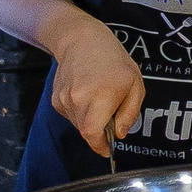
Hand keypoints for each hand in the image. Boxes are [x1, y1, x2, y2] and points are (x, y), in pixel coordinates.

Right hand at [43, 16, 144, 158]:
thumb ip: (130, 113)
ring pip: (78, 124)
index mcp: (101, 96)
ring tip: (99, 98)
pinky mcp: (55, 99)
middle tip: (110, 114)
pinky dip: (80, 112)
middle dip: (99, 131)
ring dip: (90, 120)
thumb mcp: (136, 85)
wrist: (82, 41)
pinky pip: (70, 115)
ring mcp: (64, 99)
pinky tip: (86, 94)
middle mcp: (78, 99)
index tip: (107, 150)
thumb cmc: (115, 62)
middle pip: (86, 131)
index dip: (99, 146)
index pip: (93, 133)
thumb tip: (120, 135)